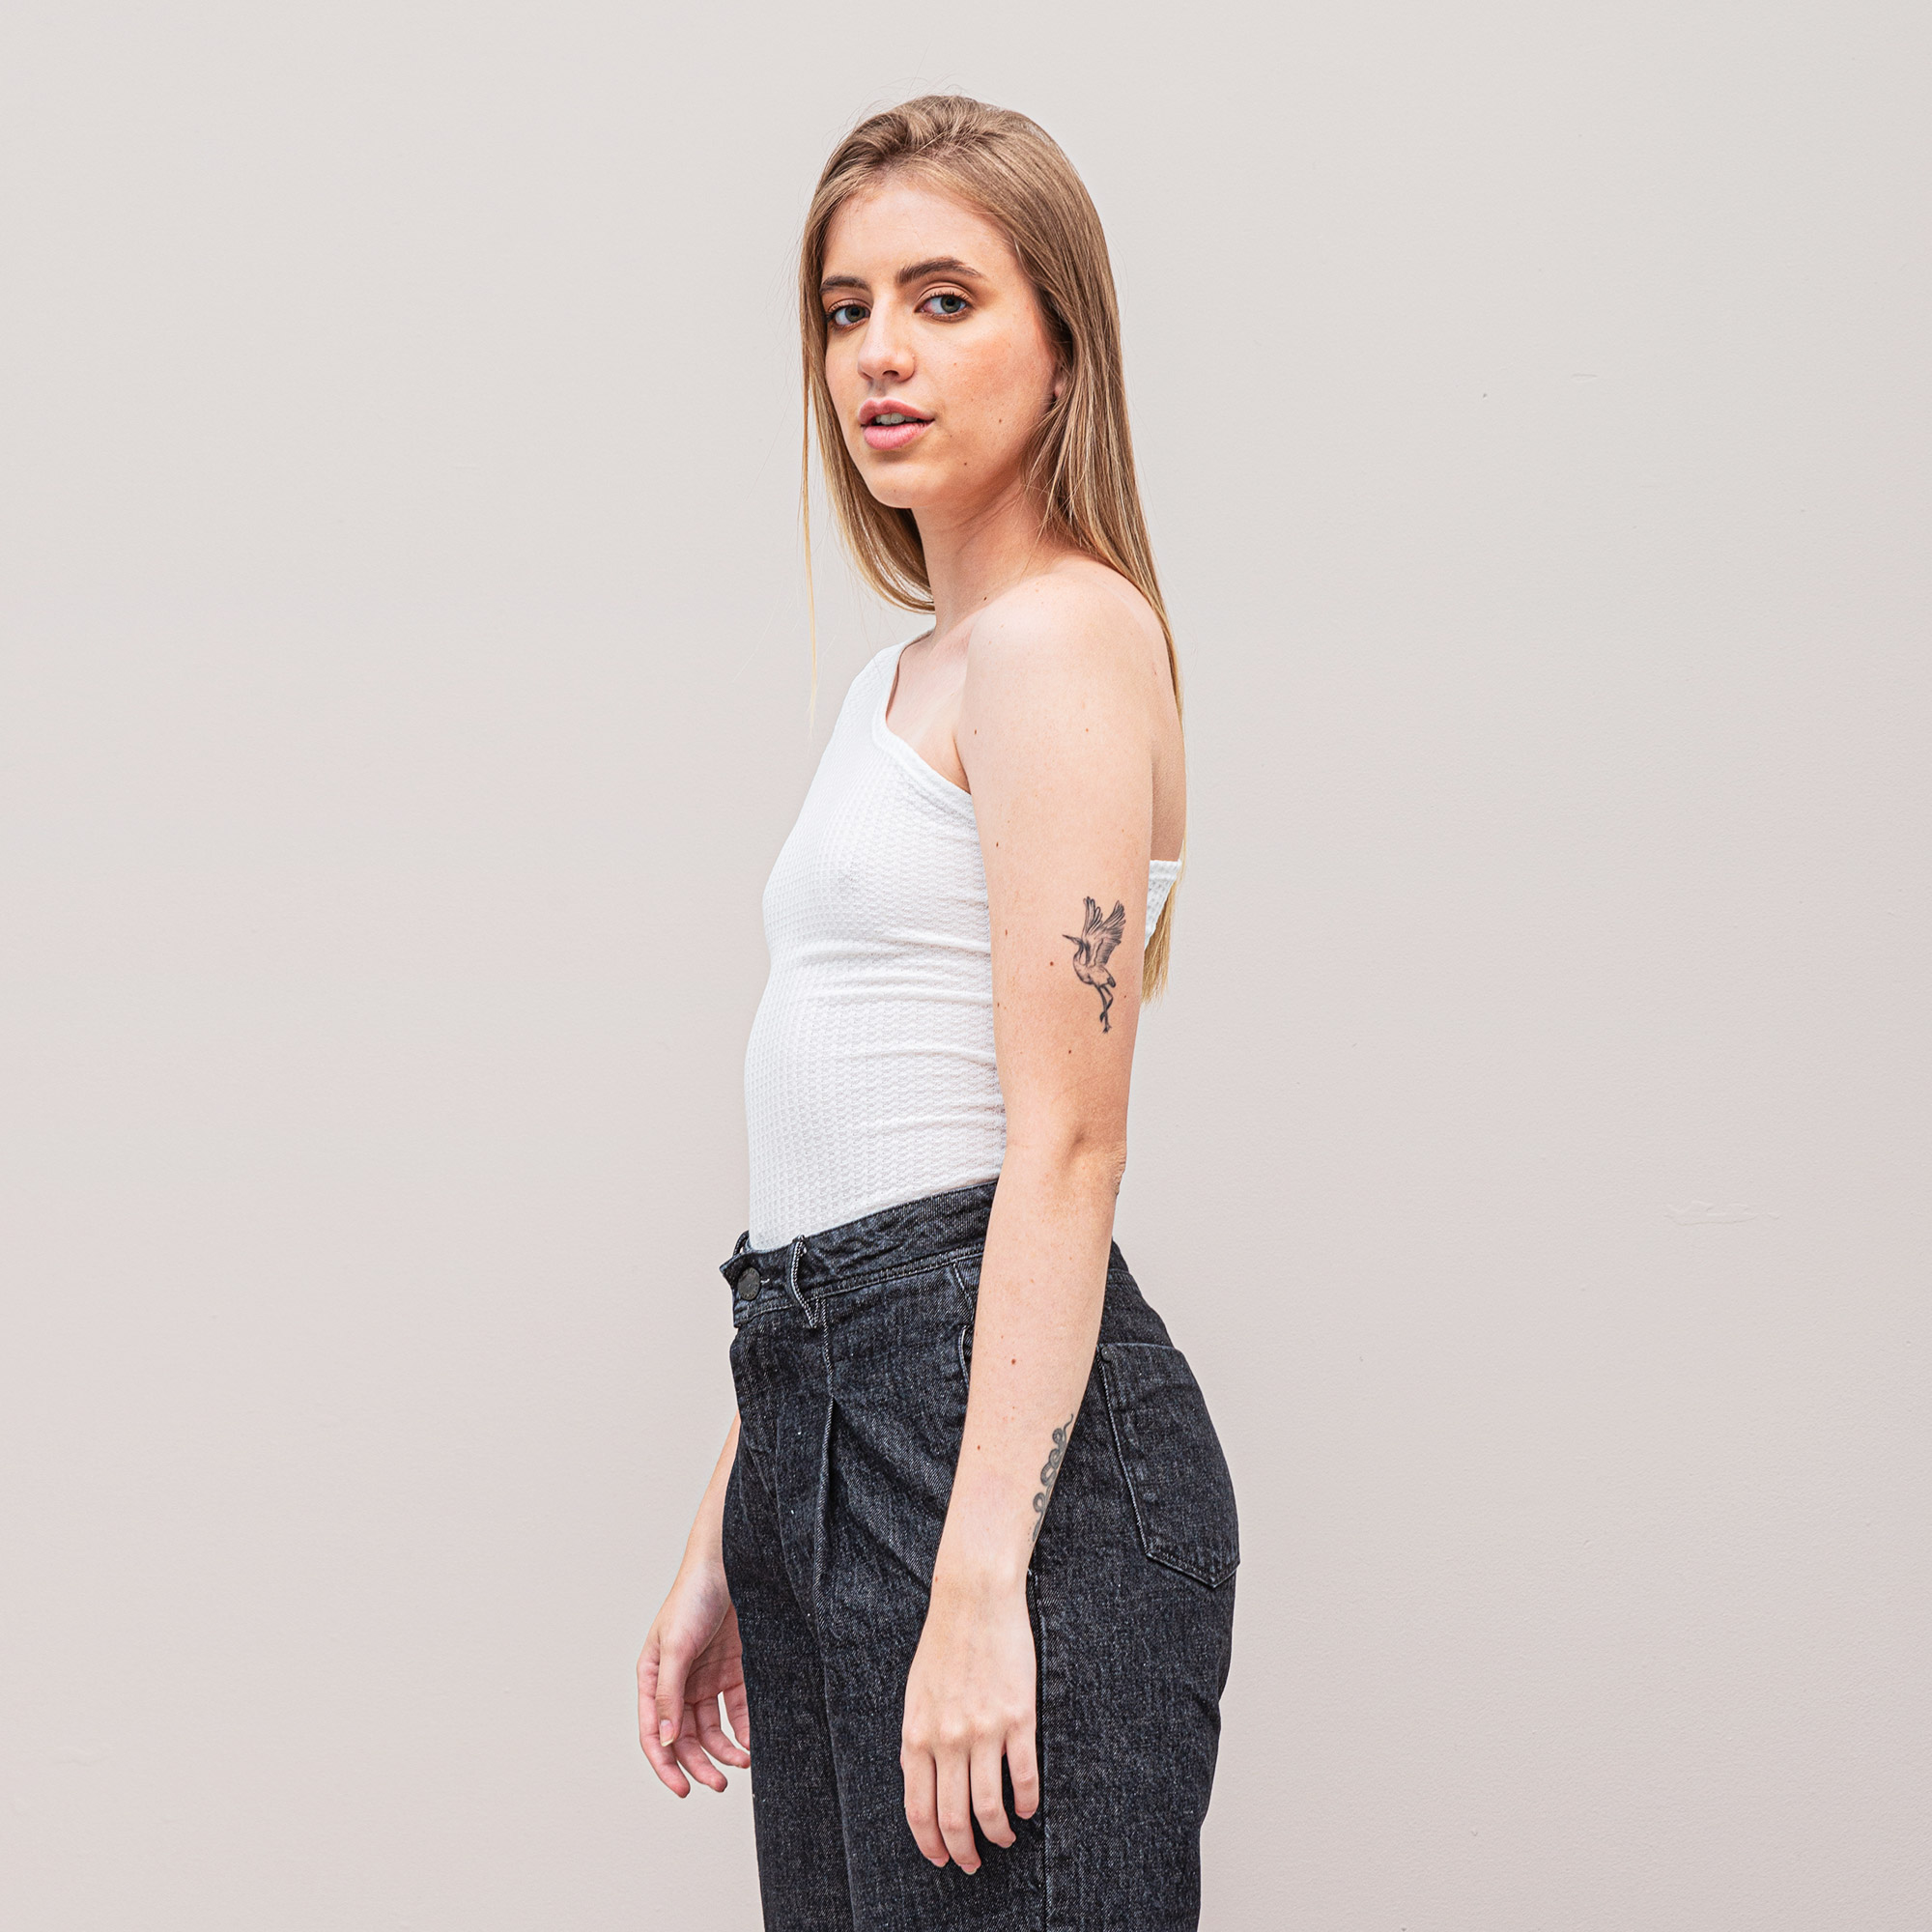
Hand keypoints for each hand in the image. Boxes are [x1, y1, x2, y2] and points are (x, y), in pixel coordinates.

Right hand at [638, 1554, 750, 1795]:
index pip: (654, 1733)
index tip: (684, 1791)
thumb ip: (670, 1694)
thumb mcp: (676, 1647)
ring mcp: (707, 1678)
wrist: (732, 1563)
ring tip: (743, 1763)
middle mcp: (679, 1683)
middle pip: (685, 1737)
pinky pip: (738, 1710)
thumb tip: (666, 1742)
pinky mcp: (734, 1670)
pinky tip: (753, 1742)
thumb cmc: (693, 1597)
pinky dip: (745, 1729)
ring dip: (725, 1751)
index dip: (665, 1766)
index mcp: (654, 1677)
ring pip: (712, 1729)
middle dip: (701, 1764)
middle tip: (721, 1785)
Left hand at [899, 1568, 1038, 1871]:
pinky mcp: (1017, 1717)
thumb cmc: (943, 1643)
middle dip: (963, 1851)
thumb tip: (917, 1779)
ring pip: (990, 1806)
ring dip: (998, 1833)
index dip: (930, 1843)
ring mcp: (983, 1729)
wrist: (973, 1598)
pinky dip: (1027, 1802)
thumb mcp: (916, 1694)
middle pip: (953, 1817)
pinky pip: (1024, 1776)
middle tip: (974, 1862)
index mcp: (917, 1734)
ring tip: (1005, 1838)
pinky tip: (1028, 1807)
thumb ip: (917, 1738)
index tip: (941, 1859)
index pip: (919, 1808)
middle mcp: (947, 1739)